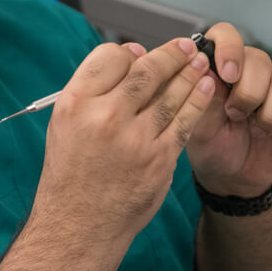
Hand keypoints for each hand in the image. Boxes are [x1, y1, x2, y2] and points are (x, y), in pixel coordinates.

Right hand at [33, 37, 216, 245]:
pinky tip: (206, 89)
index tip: (142, 52)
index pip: (109, 58)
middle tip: (186, 46)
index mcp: (75, 103)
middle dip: (171, 54)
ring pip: (170, 94)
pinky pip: (184, 122)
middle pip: (145, 71)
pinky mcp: (159, 159)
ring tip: (200, 62)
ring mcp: (134, 139)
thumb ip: (95, 88)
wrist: (79, 224)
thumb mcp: (65, 123)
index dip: (129, 52)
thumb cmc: (72, 172)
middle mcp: (104, 117)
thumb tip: (134, 54)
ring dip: (190, 73)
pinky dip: (198, 101)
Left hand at [185, 24, 271, 197]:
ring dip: (269, 112)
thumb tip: (203, 64)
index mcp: (219, 67)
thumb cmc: (212, 145)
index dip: (230, 49)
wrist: (233, 176)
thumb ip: (200, 95)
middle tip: (236, 116)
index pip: (226, 35)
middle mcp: (250, 70)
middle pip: (260, 58)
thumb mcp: (197, 125)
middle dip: (248, 93)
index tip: (228, 75)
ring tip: (255, 128)